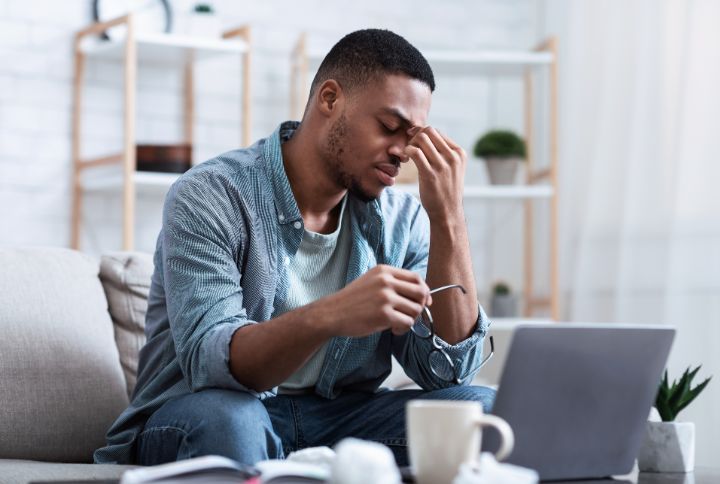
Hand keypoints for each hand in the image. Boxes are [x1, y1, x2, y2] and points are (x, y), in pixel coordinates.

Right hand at [314, 265, 431, 336]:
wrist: (332, 313)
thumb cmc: (352, 301)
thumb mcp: (371, 281)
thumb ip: (392, 283)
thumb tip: (421, 295)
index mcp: (384, 271)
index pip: (416, 278)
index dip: (424, 291)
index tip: (424, 302)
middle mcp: (386, 281)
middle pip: (420, 292)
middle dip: (420, 306)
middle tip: (410, 315)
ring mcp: (385, 297)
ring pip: (416, 310)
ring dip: (410, 320)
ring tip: (398, 323)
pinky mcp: (384, 314)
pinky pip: (407, 322)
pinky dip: (403, 329)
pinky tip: (392, 329)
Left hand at [404, 126, 465, 220]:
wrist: (447, 212)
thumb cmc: (446, 190)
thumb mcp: (453, 168)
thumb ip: (444, 153)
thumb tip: (426, 135)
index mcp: (459, 153)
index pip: (437, 132)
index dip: (422, 134)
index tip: (414, 143)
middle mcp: (453, 157)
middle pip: (429, 131)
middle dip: (415, 136)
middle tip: (410, 148)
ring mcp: (442, 166)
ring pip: (421, 139)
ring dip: (410, 144)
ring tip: (408, 155)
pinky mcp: (430, 174)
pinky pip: (415, 152)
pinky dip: (407, 151)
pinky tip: (406, 160)